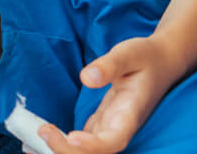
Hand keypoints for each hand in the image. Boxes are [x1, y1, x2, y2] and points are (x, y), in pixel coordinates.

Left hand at [34, 36, 187, 153]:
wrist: (161, 61)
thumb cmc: (146, 56)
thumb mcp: (130, 52)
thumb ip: (110, 64)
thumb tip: (86, 78)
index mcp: (130, 113)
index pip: (114, 140)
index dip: (93, 146)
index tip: (73, 137)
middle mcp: (120, 127)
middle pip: (96, 153)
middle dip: (67, 150)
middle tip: (43, 131)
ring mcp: (110, 127)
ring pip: (87, 151)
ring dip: (61, 151)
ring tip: (34, 142)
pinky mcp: (102, 124)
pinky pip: (82, 142)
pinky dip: (62, 143)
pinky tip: (41, 139)